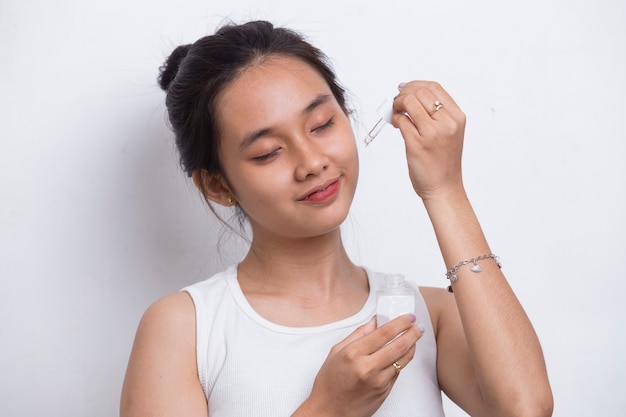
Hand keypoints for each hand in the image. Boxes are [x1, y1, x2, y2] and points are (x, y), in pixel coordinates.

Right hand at [300, 315, 421, 416]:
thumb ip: (358, 334)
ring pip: (403, 359)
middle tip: (418, 325)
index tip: (408, 316)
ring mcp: (378, 382)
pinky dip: (402, 360)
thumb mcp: (336, 352)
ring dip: (412, 346)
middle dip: (412, 333)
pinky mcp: (384, 392)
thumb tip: (375, 321)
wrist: (329, 411)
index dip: (400, 323)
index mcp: (353, 354)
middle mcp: (368, 368)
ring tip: (415, 337)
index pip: (384, 333)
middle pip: (399, 346)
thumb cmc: (329, 382)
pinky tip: (402, 353)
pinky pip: (397, 372)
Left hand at [391, 81, 465, 200]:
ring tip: (395, 111)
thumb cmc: (443, 161)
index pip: (435, 88)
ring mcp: (432, 134)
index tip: (405, 88)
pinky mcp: (417, 144)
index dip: (416, 84)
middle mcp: (447, 123)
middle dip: (404, 93)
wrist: (444, 187)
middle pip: (421, 92)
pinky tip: (396, 125)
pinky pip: (401, 121)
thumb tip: (411, 94)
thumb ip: (437, 114)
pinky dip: (395, 119)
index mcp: (457, 118)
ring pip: (409, 103)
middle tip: (396, 101)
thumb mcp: (449, 132)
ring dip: (397, 104)